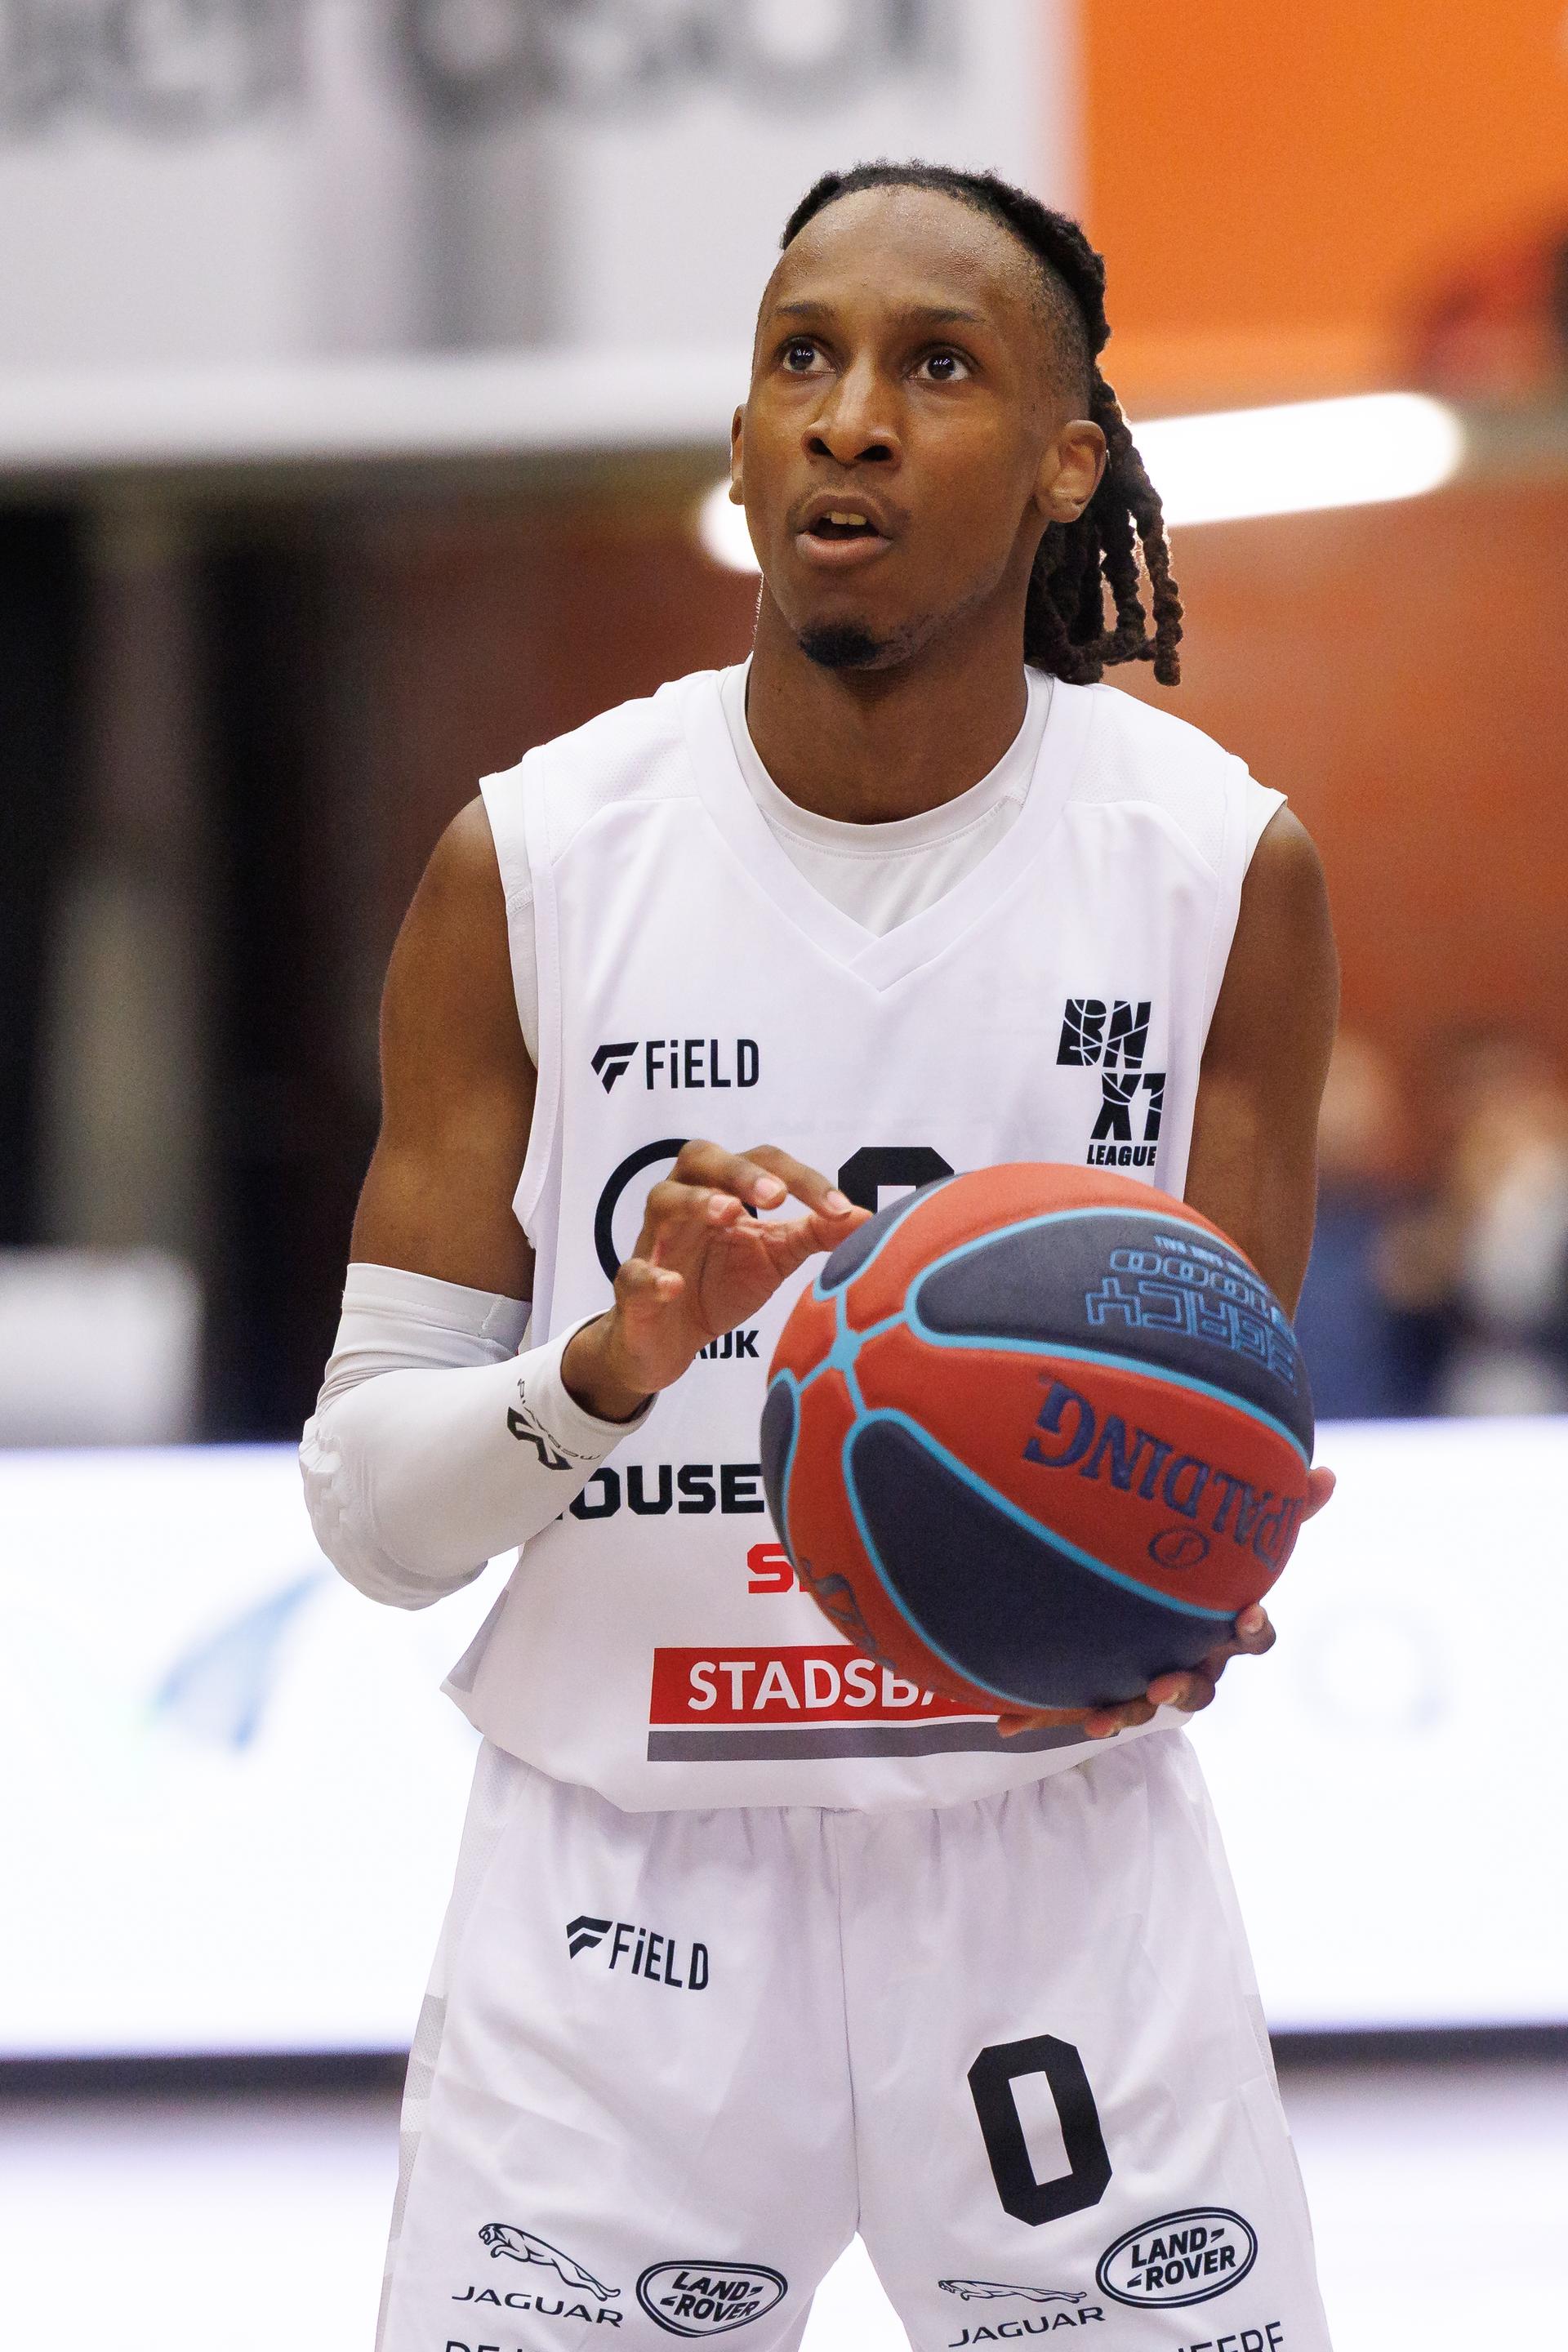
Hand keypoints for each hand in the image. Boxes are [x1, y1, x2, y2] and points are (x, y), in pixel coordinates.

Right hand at [562, 1140, 867, 1419]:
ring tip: (730, 1215)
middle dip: (740, 1171)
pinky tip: (674, 1285)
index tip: (841, 1209)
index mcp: (722, 1189)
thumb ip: (816, 1233)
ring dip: (697, 1203)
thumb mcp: (774, 1256)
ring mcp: (654, 1242)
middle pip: (701, 1158)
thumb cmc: (719, 1285)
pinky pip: (634, 1273)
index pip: (761, 1162)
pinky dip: (653, 1276)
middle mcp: (685, 1203)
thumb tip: (868, 1217)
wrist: (669, 1343)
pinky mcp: (631, 1287)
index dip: (802, 1179)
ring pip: (663, 1201)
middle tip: (777, 1196)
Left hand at [997, 1463, 1336, 1741]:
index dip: (1253, 1629)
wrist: (1128, 1593)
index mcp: (1222, 1623)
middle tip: (1167, 1681)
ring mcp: (1144, 1676)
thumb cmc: (1197, 1556)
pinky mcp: (1099, 1686)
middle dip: (1185, 1686)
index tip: (1245, 1615)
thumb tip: (1328, 1471)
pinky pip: (1077, 1706)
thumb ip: (1277, 1502)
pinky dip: (1046, 1717)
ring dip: (1127, 1712)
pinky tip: (1005, 1727)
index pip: (1253, 1634)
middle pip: (1200, 1687)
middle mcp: (1190, 1657)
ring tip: (1106, 1719)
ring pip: (1141, 1706)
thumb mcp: (1231, 1524)